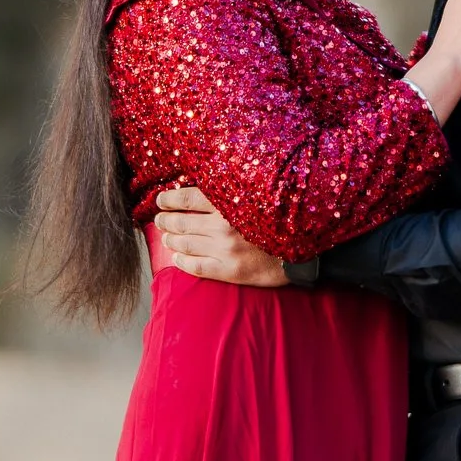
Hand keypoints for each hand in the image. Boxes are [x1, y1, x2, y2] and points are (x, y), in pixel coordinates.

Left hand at [153, 186, 286, 285]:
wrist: (302, 253)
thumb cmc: (279, 222)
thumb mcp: (256, 199)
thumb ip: (230, 194)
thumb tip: (202, 191)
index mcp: (230, 204)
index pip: (188, 197)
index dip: (169, 199)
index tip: (161, 200)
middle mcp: (224, 225)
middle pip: (182, 221)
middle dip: (165, 219)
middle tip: (159, 219)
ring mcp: (224, 249)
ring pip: (185, 243)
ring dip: (170, 239)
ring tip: (166, 236)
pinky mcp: (228, 270)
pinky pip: (194, 266)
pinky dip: (180, 261)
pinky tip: (176, 257)